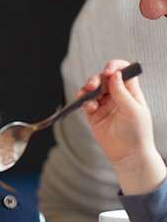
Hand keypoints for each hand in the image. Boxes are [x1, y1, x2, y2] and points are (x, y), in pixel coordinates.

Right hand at [80, 59, 164, 193]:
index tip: (109, 71)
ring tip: (85, 94)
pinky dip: (84, 102)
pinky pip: (85, 103)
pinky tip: (89, 108)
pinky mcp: (93, 114)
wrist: (128, 154)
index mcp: (131, 91)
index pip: (123, 72)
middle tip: (93, 85)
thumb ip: (122, 93)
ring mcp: (104, 104)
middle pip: (104, 79)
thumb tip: (114, 75)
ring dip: (87, 89)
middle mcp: (117, 95)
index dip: (115, 67)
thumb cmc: (136, 132)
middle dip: (96, 79)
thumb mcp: (133, 110)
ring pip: (92, 89)